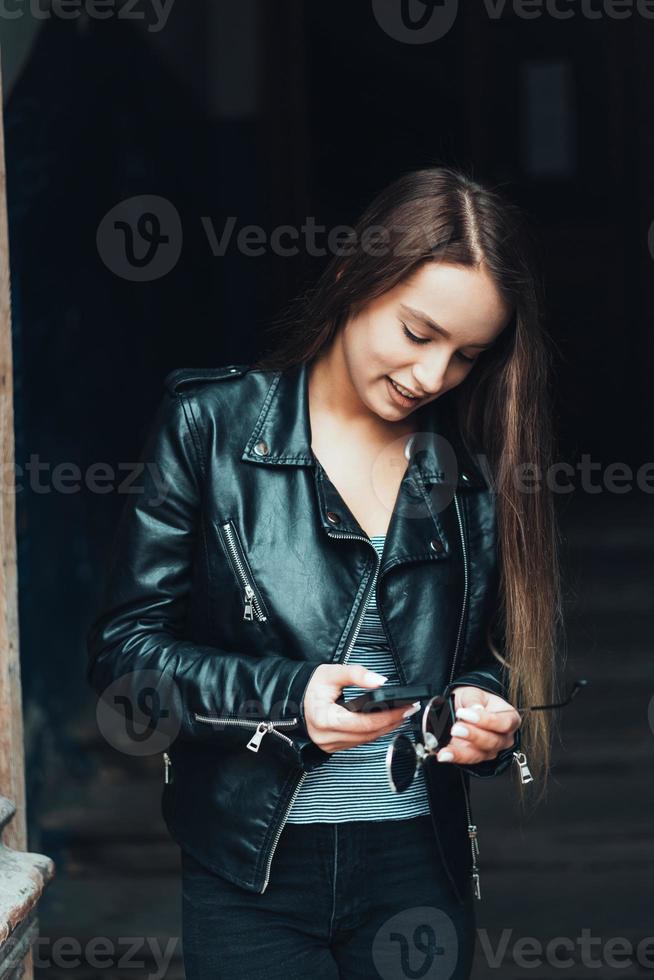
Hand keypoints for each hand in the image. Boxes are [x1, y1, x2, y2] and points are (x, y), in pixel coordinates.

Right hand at [302, 664, 417, 753]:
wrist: (293, 699)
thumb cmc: (310, 687)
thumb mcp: (330, 673)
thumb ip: (355, 674)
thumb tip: (380, 681)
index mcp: (324, 719)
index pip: (363, 723)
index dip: (387, 716)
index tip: (404, 706)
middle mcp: (326, 737)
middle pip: (368, 734)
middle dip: (391, 722)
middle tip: (410, 710)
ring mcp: (330, 745)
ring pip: (365, 740)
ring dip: (385, 728)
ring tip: (402, 714)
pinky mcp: (334, 746)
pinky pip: (359, 741)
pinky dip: (374, 732)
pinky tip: (386, 722)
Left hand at [435, 686, 520, 764]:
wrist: (463, 707)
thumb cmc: (475, 700)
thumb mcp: (474, 693)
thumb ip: (475, 700)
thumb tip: (476, 709)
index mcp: (510, 718)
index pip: (504, 723)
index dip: (487, 721)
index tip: (466, 713)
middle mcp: (503, 737)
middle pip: (493, 741)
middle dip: (473, 736)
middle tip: (456, 728)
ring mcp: (491, 749)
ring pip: (480, 754)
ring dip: (461, 752)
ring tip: (447, 748)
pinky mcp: (476, 756)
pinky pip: (466, 759)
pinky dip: (454, 757)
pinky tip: (444, 754)